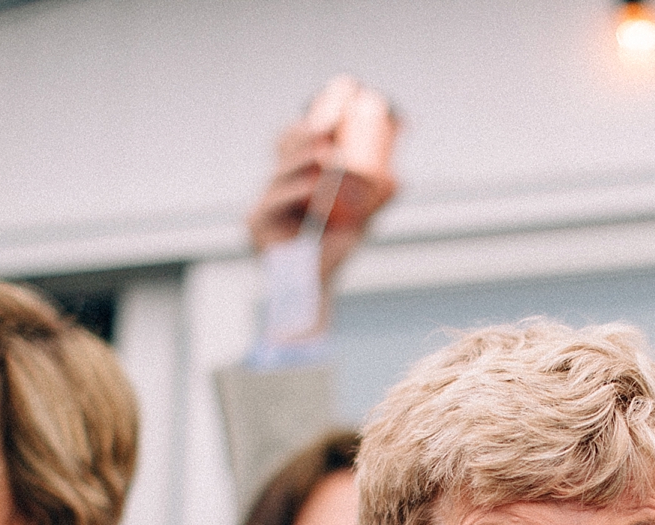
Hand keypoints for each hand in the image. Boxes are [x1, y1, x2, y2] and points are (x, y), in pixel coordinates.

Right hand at [246, 112, 396, 282]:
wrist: (314, 292)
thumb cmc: (331, 258)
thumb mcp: (356, 222)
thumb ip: (373, 201)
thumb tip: (399, 181)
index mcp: (293, 181)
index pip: (297, 142)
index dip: (313, 120)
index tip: (337, 102)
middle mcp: (274, 189)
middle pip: (285, 150)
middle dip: (307, 132)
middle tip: (331, 122)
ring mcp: (262, 205)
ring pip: (280, 174)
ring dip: (302, 160)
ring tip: (326, 154)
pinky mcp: (256, 225)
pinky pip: (274, 203)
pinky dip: (294, 193)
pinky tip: (311, 186)